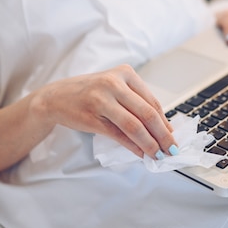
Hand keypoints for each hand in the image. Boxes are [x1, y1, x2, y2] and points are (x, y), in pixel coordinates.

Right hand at [33, 64, 177, 159]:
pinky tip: (140, 153)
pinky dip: (132, 146)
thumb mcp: (114, 88)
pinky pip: (118, 135)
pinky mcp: (92, 117)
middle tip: (171, 149)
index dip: (165, 122)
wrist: (55, 97)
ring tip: (157, 154)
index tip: (172, 136)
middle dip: (162, 135)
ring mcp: (102, 99)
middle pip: (147, 113)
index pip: (152, 101)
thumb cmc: (89, 92)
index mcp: (124, 73)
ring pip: (134, 126)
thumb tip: (161, 127)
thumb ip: (135, 102)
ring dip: (149, 144)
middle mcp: (114, 83)